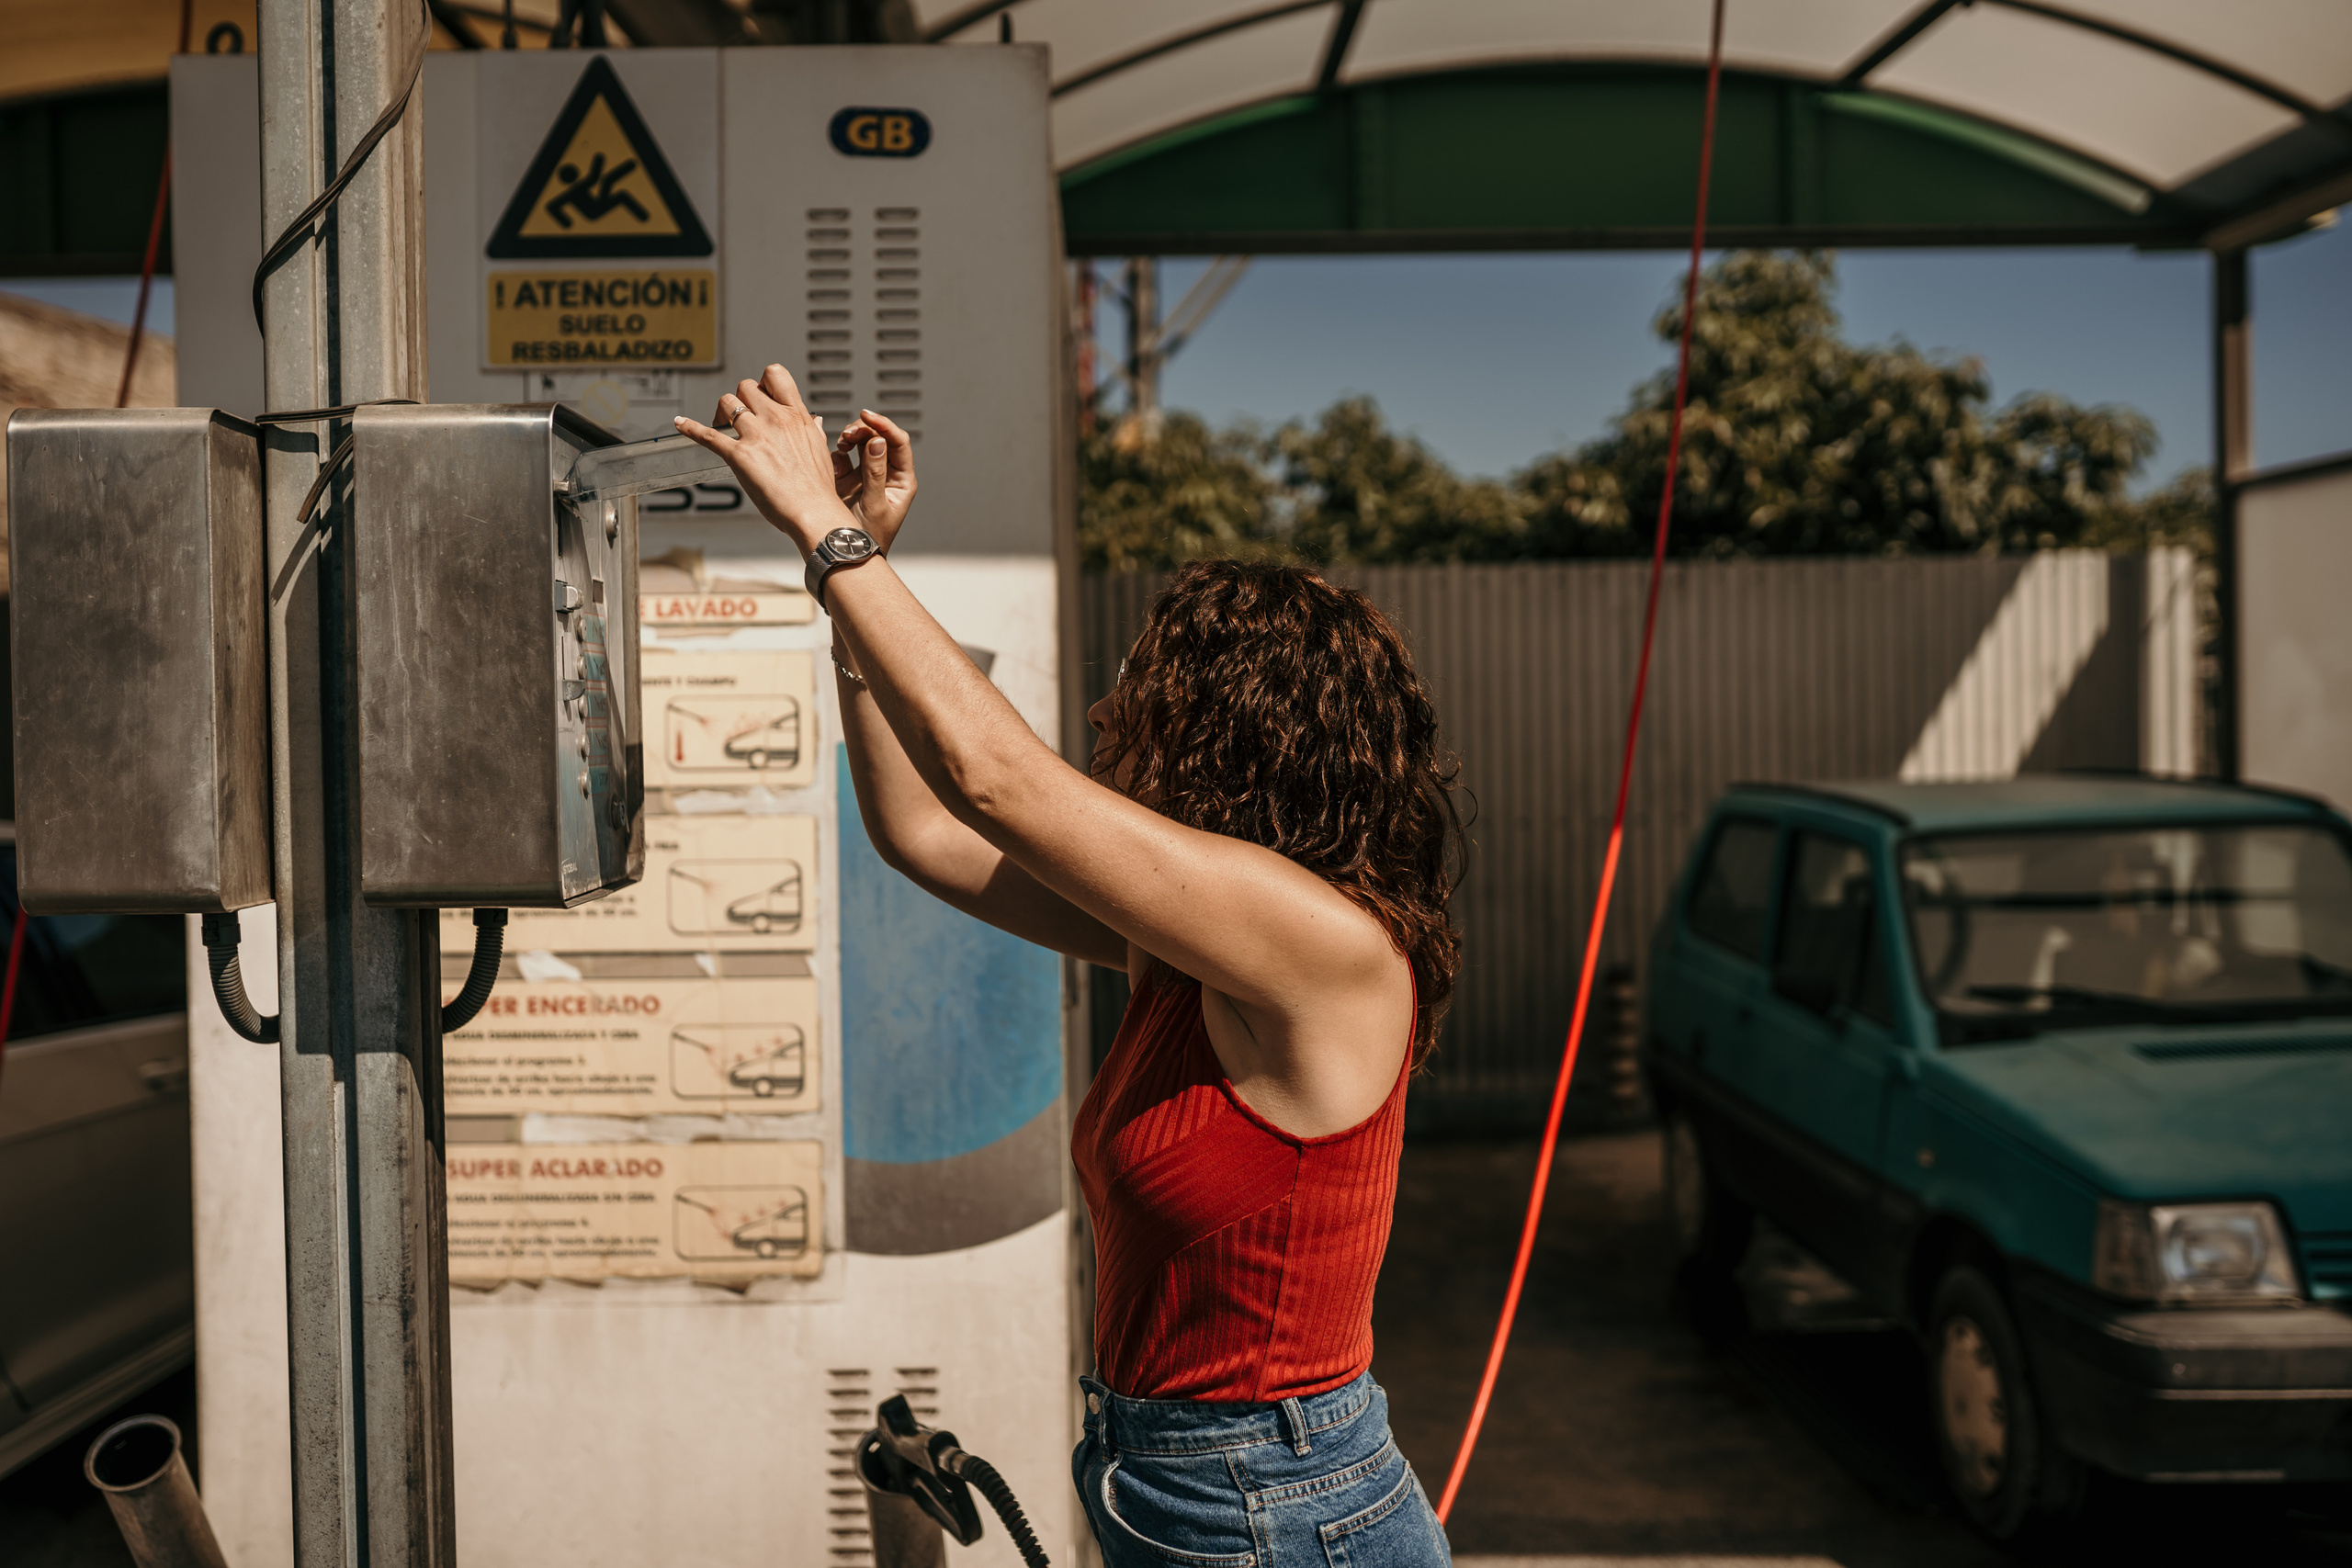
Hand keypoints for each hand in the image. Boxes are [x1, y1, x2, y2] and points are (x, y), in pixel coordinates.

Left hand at [674, 365, 854, 555]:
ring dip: (720, 412)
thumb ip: (814, 431)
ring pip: (727, 402)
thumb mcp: (821, 451)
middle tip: (737, 416)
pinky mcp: (739, 456)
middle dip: (739, 398)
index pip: (775, 376)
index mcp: (796, 416)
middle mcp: (775, 420)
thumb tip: (814, 420)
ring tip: (720, 425)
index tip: (760, 395)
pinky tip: (680, 423)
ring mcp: (756, 436)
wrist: (813, 511)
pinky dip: (690, 427)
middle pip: (746, 386)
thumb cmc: (817, 489)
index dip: (763, 381)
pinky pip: (708, 435)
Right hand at [830, 408, 916, 551]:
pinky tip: (834, 465)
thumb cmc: (869, 539)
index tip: (868, 416)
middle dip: (864, 430)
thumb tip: (878, 442)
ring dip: (850, 438)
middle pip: (878, 438)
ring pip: (860, 443)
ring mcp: (865, 475)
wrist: (847, 555)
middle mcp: (885, 474)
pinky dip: (837, 454)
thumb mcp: (874, 505)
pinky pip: (843, 456)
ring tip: (841, 443)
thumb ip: (875, 473)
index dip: (885, 426)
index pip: (898, 443)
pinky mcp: (847, 479)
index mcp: (901, 480)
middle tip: (848, 433)